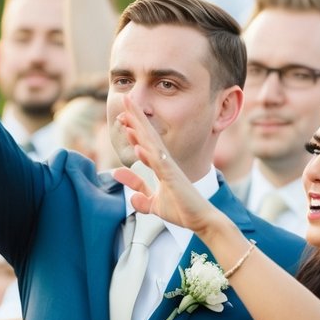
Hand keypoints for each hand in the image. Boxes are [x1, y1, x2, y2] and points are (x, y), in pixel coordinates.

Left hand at [112, 97, 219, 233]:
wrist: (201, 220)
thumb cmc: (181, 210)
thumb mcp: (153, 201)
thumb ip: (138, 189)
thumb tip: (117, 176)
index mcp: (161, 165)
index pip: (145, 141)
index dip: (134, 126)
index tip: (122, 112)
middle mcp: (165, 162)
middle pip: (148, 135)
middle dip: (136, 117)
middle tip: (125, 98)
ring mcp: (170, 169)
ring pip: (152, 145)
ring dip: (139, 130)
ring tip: (127, 115)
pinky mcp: (174, 180)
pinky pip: (159, 166)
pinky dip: (148, 156)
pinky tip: (138, 147)